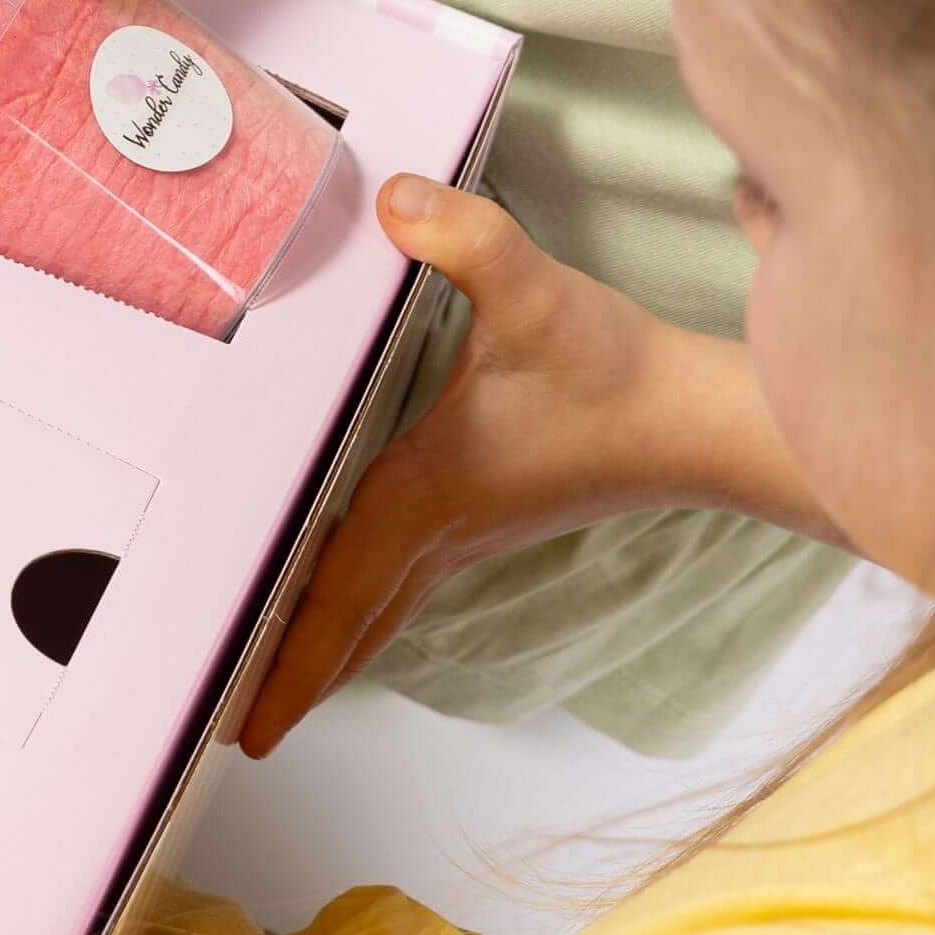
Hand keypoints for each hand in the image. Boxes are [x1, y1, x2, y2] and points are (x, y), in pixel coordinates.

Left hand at [232, 179, 712, 754]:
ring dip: (324, 649)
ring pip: (377, 610)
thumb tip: (400, 200)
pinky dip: (362, 611)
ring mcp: (466, 535)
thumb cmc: (617, 370)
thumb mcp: (536, 293)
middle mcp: (438, 529)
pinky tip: (347, 608)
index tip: (249, 724)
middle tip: (236, 734)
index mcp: (425, 494)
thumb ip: (467, 239)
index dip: (289, 657)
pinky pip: (403, 584)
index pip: (338, 589)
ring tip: (270, 690)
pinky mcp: (486, 519)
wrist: (697, 417)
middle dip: (291, 679)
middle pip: (347, 623)